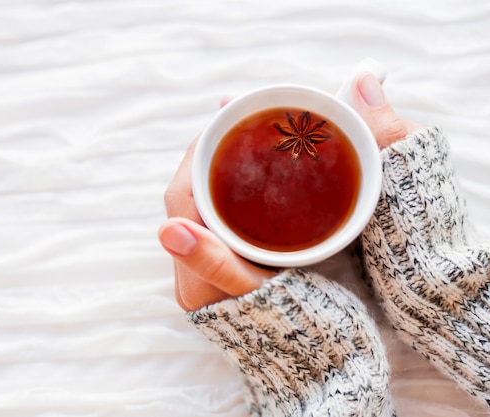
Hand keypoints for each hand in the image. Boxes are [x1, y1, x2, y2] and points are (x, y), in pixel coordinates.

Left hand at [159, 73, 422, 311]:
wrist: (324, 360)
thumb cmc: (297, 326)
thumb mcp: (256, 294)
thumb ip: (214, 263)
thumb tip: (165, 230)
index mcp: (191, 272)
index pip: (182, 194)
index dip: (202, 151)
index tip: (226, 115)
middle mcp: (192, 267)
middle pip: (193, 192)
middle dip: (214, 151)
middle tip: (242, 117)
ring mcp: (209, 264)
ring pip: (208, 199)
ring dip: (226, 166)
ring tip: (250, 136)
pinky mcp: (228, 261)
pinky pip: (223, 210)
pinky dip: (237, 185)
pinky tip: (257, 173)